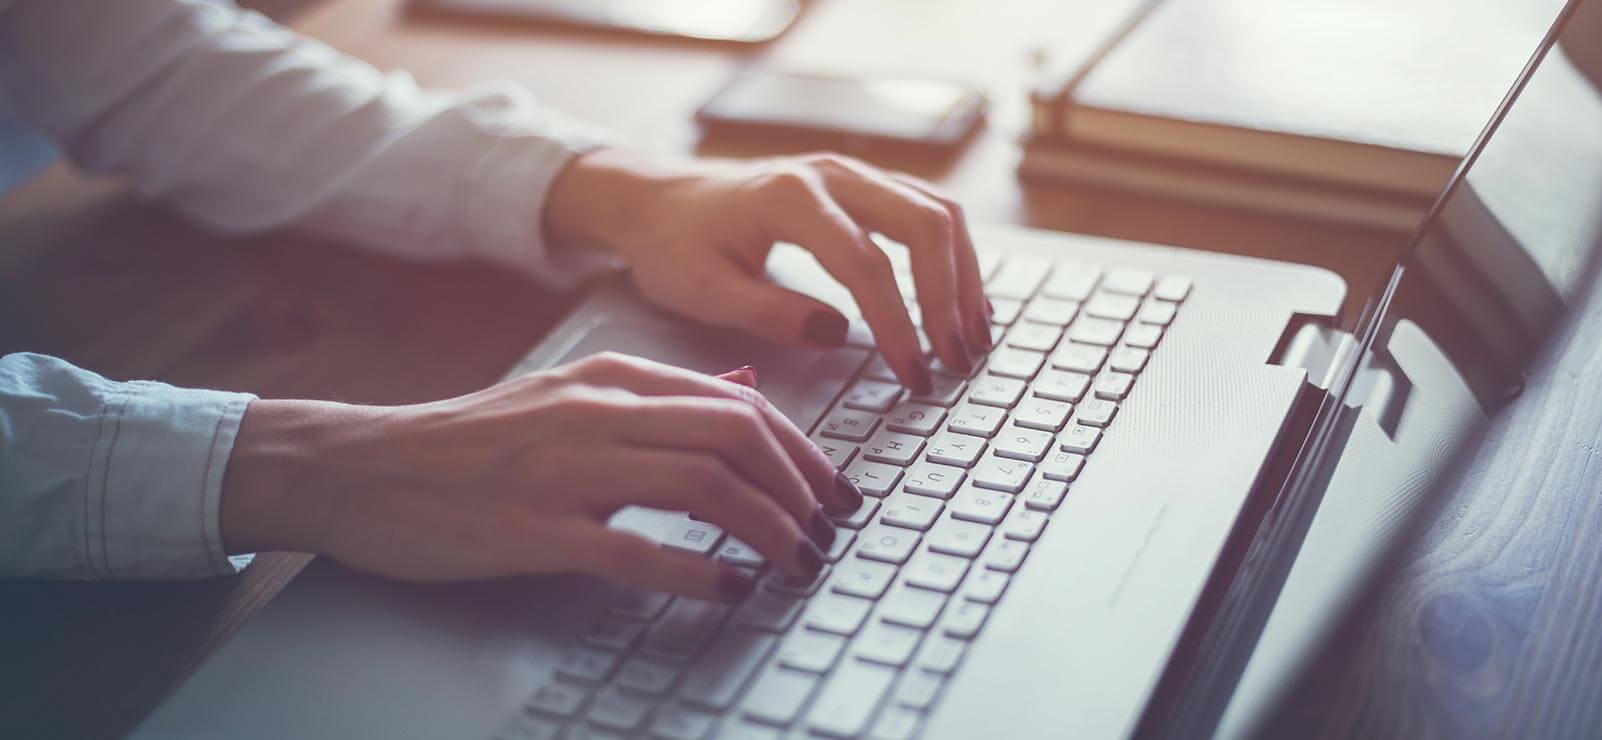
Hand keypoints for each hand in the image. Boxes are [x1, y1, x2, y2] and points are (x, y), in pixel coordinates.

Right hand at [219, 353, 863, 600]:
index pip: (739, 404)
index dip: (801, 452)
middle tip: (828, 532)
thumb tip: (741, 393)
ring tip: (796, 562)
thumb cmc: (472, 440)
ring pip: (701, 485)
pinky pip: (635, 548)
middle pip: (735, 438)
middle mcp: (597, 414)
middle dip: (800, 488)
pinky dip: (698, 569)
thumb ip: (657, 396)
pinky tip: (730, 587)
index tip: (832, 492)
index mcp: (611, 379)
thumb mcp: (568, 396)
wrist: (366, 467)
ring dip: (767, 528)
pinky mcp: (534, 529)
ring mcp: (565, 470)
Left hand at [544, 150, 993, 394]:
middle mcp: (831, 174)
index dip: (897, 323)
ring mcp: (852, 174)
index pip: (866, 263)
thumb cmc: (675, 246)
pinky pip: (927, 211)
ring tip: (972, 338)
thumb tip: (837, 334)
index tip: (913, 374)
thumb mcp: (700, 290)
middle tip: (956, 360)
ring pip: (937, 212)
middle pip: (923, 223)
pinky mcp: (863, 186)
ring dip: (964, 275)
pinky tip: (961, 304)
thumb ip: (766, 312)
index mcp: (788, 197)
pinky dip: (954, 258)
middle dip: (948, 296)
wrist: (660, 199)